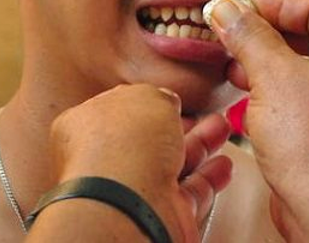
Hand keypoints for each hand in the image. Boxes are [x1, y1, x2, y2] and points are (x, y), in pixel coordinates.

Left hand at [48, 84, 232, 241]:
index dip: (147, 102)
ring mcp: (131, 190)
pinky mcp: (159, 213)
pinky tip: (223, 164)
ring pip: (173, 164)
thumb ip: (157, 96)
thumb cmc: (126, 144)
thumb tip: (166, 101)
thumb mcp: (146, 96)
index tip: (170, 97)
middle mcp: (105, 163)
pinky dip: (208, 178)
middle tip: (204, 111)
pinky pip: (189, 192)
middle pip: (148, 139)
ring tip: (222, 127)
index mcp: (84, 127)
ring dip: (200, 145)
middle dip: (180, 123)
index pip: (118, 111)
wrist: (128, 204)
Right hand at [210, 0, 308, 241]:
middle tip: (226, 32)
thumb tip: (225, 8)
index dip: (272, 5)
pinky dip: (265, 90)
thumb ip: (249, 37)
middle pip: (300, 36)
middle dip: (259, 34)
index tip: (236, 8)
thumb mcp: (273, 77)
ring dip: (258, 62)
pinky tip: (240, 91)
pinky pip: (290, 96)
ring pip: (292, 67)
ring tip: (228, 63)